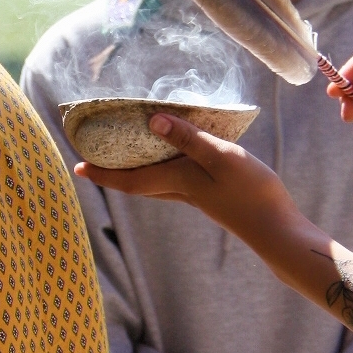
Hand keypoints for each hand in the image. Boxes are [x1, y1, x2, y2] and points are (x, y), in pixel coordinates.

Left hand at [75, 111, 297, 245]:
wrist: (276, 229)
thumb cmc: (250, 192)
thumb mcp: (221, 157)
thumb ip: (189, 140)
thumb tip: (153, 123)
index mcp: (177, 182)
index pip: (129, 180)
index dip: (102, 173)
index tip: (77, 168)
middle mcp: (181, 191)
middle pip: (137, 182)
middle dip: (114, 171)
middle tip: (95, 157)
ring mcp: (197, 195)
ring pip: (156, 182)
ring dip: (137, 170)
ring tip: (128, 153)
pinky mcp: (213, 194)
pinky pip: (177, 179)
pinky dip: (166, 166)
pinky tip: (177, 155)